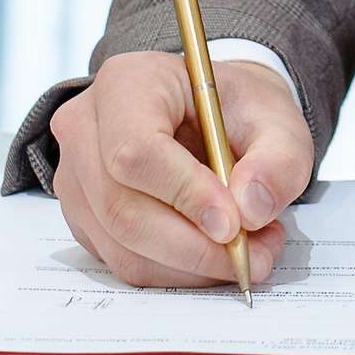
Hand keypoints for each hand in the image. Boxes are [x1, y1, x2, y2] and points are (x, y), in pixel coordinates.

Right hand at [50, 52, 314, 287]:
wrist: (212, 115)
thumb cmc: (236, 109)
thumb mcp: (276, 118)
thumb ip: (278, 159)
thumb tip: (252, 209)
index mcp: (126, 83)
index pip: (135, 150)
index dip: (184, 195)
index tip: (234, 225)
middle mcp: (85, 128)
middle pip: (122, 209)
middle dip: (195, 247)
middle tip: (256, 255)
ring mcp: (76, 177)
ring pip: (123, 246)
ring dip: (193, 266)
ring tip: (250, 250)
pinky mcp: (84, 218)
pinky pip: (125, 262)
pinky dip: (179, 271)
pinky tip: (218, 252)